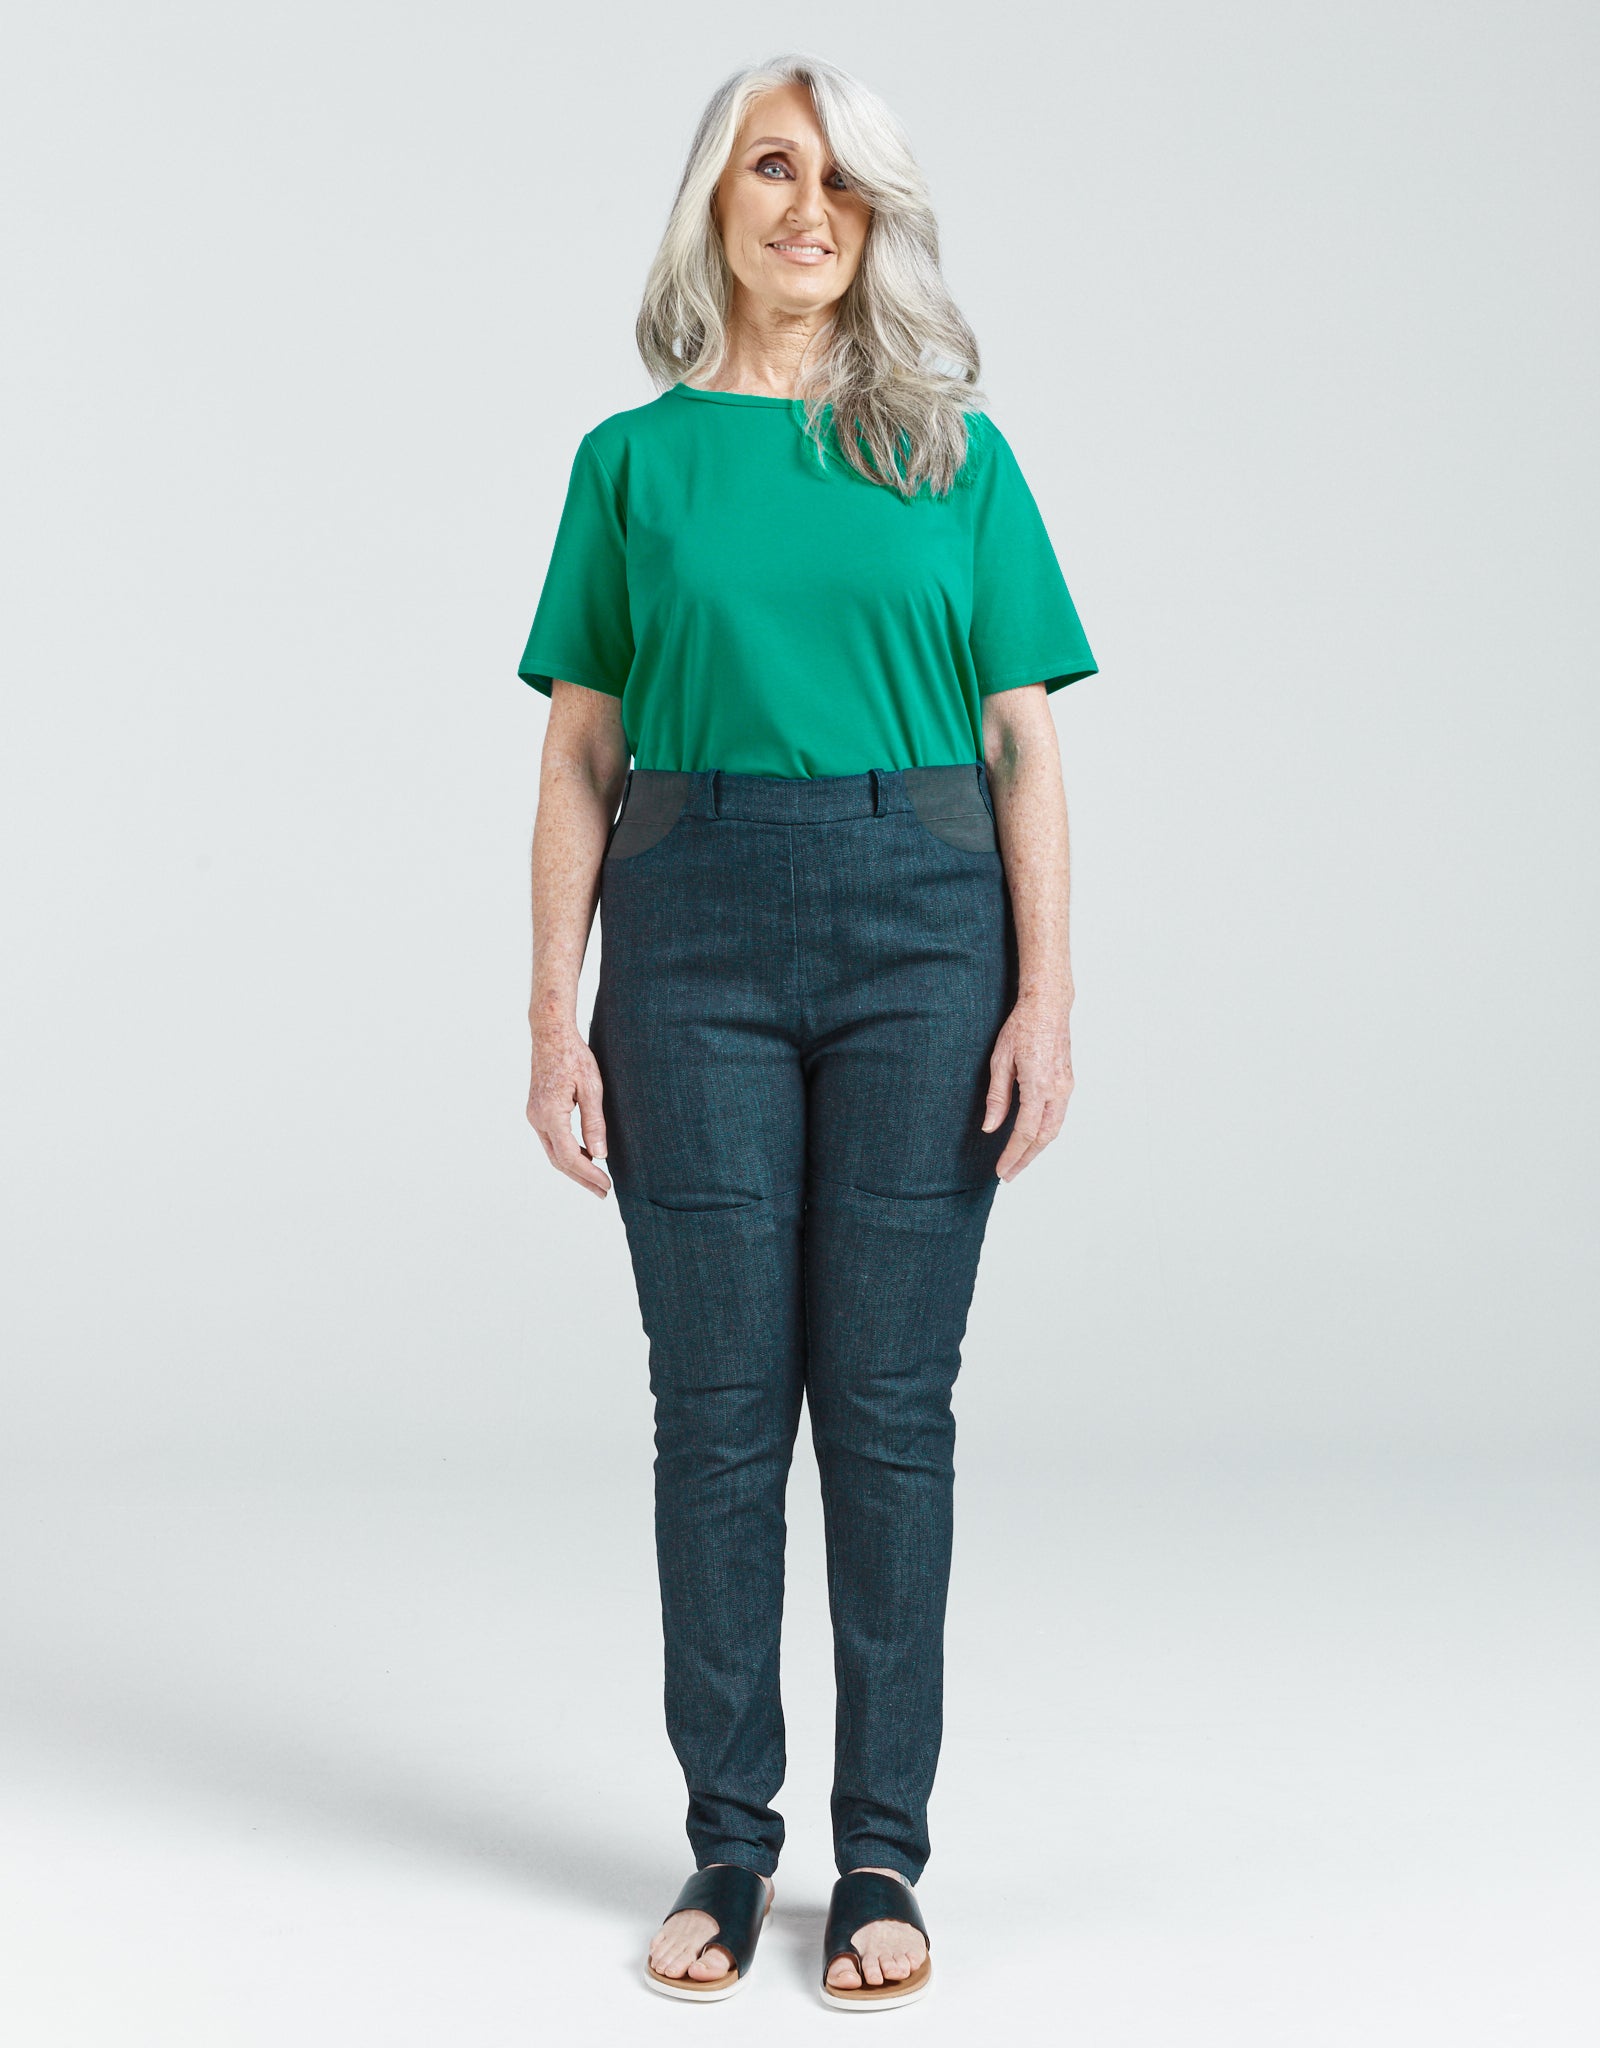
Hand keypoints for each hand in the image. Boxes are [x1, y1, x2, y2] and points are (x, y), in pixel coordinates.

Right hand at [526, 1014, 610, 1196]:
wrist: (551, 1034)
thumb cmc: (574, 1056)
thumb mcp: (592, 1087)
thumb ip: (594, 1122)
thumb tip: (599, 1155)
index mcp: (550, 1114)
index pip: (569, 1156)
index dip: (588, 1174)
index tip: (606, 1185)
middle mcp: (537, 1118)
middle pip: (559, 1160)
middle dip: (581, 1178)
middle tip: (603, 1192)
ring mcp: (534, 1115)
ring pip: (553, 1152)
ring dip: (574, 1168)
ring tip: (597, 1180)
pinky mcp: (537, 1111)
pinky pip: (552, 1140)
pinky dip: (568, 1153)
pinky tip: (585, 1157)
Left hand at [983, 993, 1073, 1179]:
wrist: (1048, 1007)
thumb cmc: (1022, 1027)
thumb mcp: (1000, 1061)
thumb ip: (997, 1097)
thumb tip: (990, 1127)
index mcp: (1038, 1085)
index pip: (1025, 1131)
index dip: (1012, 1154)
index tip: (1001, 1170)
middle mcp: (1057, 1090)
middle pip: (1043, 1137)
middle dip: (1026, 1159)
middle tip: (1009, 1175)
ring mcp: (1066, 1087)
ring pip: (1053, 1129)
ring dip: (1036, 1149)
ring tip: (1018, 1162)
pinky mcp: (1067, 1083)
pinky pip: (1057, 1116)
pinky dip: (1044, 1132)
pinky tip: (1031, 1138)